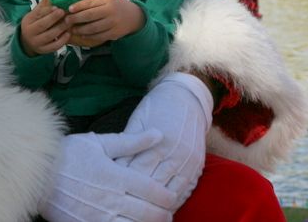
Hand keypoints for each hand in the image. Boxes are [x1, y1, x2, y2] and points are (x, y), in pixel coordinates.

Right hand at [20, 0, 70, 55]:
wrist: (28, 41)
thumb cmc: (36, 23)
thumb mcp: (36, 13)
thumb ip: (45, 4)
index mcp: (28, 20)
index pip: (37, 14)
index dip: (48, 10)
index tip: (57, 6)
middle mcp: (30, 32)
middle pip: (42, 25)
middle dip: (54, 18)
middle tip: (64, 12)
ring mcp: (36, 43)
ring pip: (49, 36)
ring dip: (61, 28)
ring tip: (69, 22)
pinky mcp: (43, 50)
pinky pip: (54, 46)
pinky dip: (62, 40)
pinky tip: (68, 33)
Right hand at [39, 131, 177, 221]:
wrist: (35, 174)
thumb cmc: (66, 154)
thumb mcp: (99, 142)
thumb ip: (131, 141)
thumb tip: (158, 134)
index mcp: (117, 176)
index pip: (154, 191)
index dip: (168, 197)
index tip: (171, 197)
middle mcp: (112, 199)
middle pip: (149, 214)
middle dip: (164, 215)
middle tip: (166, 214)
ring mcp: (100, 217)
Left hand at [65, 0, 144, 45]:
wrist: (134, 16)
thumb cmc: (115, 5)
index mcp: (107, 0)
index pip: (90, 3)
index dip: (78, 6)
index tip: (69, 9)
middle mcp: (110, 11)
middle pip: (89, 15)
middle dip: (76, 18)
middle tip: (66, 20)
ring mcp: (113, 23)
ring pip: (93, 28)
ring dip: (80, 29)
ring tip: (72, 29)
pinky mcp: (114, 33)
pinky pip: (98, 36)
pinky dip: (89, 36)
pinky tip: (82, 35)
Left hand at [120, 73, 212, 206]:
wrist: (186, 97)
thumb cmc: (156, 108)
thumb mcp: (137, 120)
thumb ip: (128, 143)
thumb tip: (112, 164)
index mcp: (157, 141)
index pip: (137, 170)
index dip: (123, 183)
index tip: (110, 192)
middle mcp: (174, 153)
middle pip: (153, 184)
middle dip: (137, 198)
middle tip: (122, 208)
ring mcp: (188, 161)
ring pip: (170, 191)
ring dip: (156, 205)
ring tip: (141, 214)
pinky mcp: (197, 165)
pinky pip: (184, 190)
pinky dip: (172, 201)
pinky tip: (161, 208)